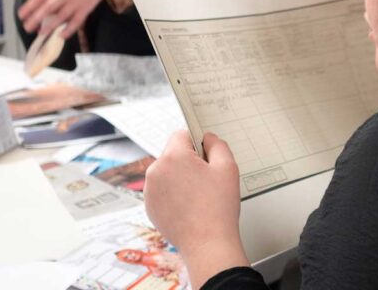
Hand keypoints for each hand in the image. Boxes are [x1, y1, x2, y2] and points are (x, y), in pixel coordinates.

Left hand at [17, 0, 106, 38]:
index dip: (30, 6)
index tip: (22, 14)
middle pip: (47, 8)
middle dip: (35, 18)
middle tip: (27, 27)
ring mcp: (76, 1)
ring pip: (60, 16)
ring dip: (49, 26)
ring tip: (41, 33)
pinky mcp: (87, 7)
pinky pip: (77, 20)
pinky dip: (69, 29)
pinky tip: (62, 34)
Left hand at [144, 131, 248, 288]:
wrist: (207, 243)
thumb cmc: (218, 208)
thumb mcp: (228, 167)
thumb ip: (217, 144)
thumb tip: (208, 139)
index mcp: (173, 157)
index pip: (181, 134)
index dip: (197, 142)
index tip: (206, 155)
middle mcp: (155, 171)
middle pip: (173, 154)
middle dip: (189, 161)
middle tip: (207, 179)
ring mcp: (150, 190)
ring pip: (167, 172)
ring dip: (180, 177)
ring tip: (198, 195)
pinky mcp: (149, 206)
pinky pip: (162, 190)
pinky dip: (173, 193)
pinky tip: (189, 206)